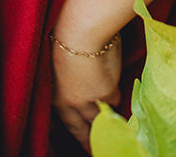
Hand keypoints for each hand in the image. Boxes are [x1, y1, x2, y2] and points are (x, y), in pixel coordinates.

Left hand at [51, 33, 121, 153]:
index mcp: (58, 99)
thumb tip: (83, 83)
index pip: (69, 127)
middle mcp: (73, 106)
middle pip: (85, 131)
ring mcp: (91, 102)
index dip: (79, 136)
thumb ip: (73, 81)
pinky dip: (116, 95)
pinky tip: (117, 89)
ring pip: (102, 117)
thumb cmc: (70, 39)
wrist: (83, 30)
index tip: (86, 143)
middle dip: (93, 140)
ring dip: (108, 117)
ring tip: (117, 123)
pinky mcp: (108, 93)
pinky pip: (115, 99)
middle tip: (99, 148)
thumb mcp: (65, 66)